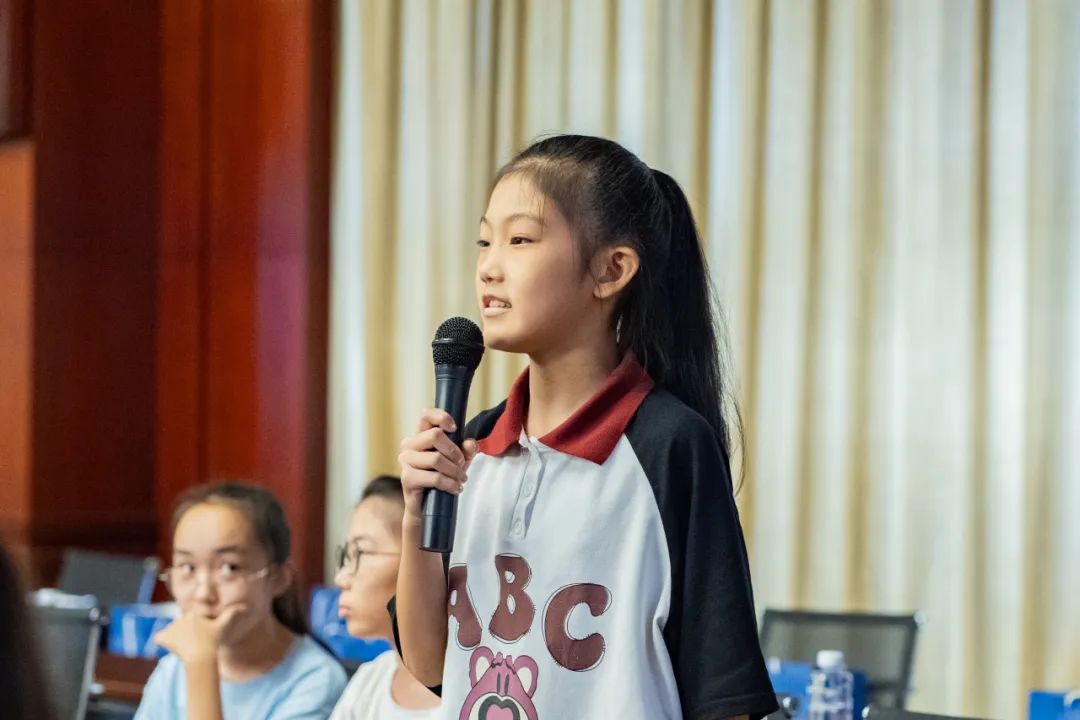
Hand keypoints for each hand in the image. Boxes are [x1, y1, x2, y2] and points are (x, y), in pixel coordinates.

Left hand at [153, 605, 246, 664]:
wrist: (201, 656)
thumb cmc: (213, 641)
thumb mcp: (223, 627)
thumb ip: (231, 615)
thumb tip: (245, 607)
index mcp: (194, 614)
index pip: (191, 620)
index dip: (196, 629)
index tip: (200, 637)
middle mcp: (181, 618)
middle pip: (181, 626)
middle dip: (185, 633)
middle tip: (193, 644)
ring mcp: (171, 628)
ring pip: (171, 632)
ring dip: (175, 638)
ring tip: (184, 648)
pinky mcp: (163, 637)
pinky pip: (159, 638)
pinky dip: (162, 641)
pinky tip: (170, 647)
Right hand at [398, 408, 478, 522]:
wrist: (428, 507)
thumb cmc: (443, 478)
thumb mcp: (459, 462)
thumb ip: (467, 450)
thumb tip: (470, 444)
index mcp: (421, 435)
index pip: (426, 415)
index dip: (441, 417)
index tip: (454, 428)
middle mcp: (409, 444)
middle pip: (435, 435)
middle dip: (454, 451)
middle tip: (461, 464)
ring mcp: (406, 461)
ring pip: (436, 458)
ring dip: (455, 471)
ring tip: (461, 479)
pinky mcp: (407, 478)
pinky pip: (434, 477)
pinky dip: (449, 483)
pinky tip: (455, 488)